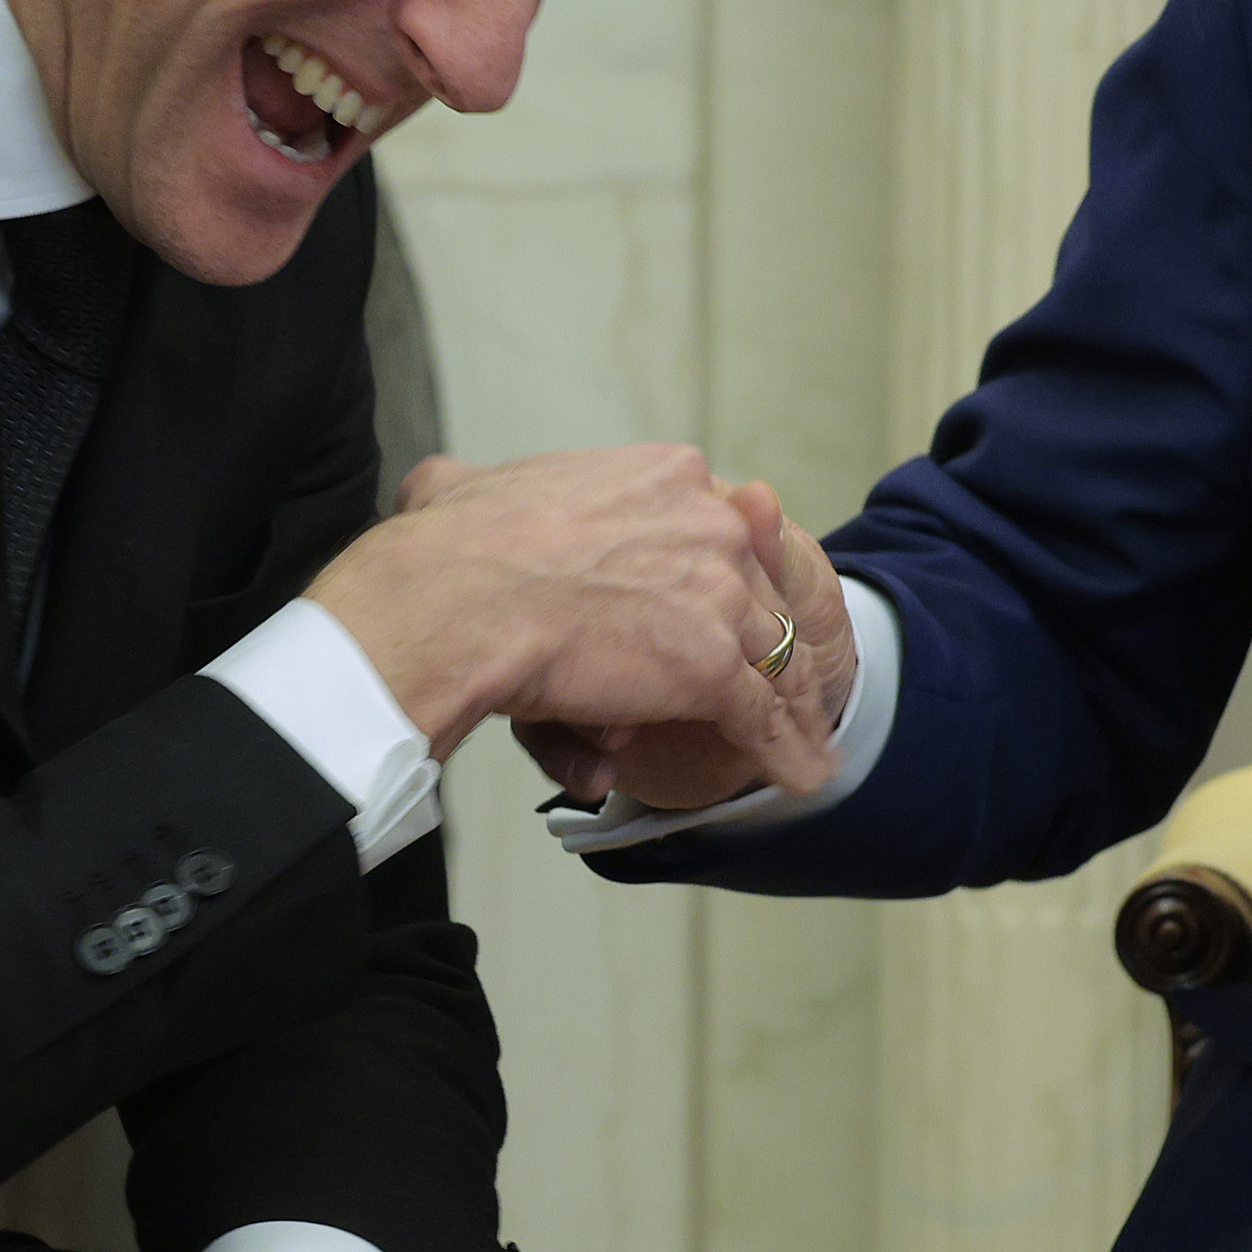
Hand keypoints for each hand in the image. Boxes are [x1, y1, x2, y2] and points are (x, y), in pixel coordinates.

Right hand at [302, 446, 827, 798]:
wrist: (452, 598)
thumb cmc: (446, 549)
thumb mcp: (463, 489)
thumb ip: (468, 488)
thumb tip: (441, 485)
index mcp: (665, 476)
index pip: (721, 534)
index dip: (726, 578)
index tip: (725, 611)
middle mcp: (708, 523)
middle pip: (760, 594)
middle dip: (772, 645)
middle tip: (791, 686)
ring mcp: (714, 594)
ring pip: (774, 657)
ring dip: (794, 707)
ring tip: (810, 741)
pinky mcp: (708, 664)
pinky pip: (760, 714)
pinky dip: (784, 751)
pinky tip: (802, 774)